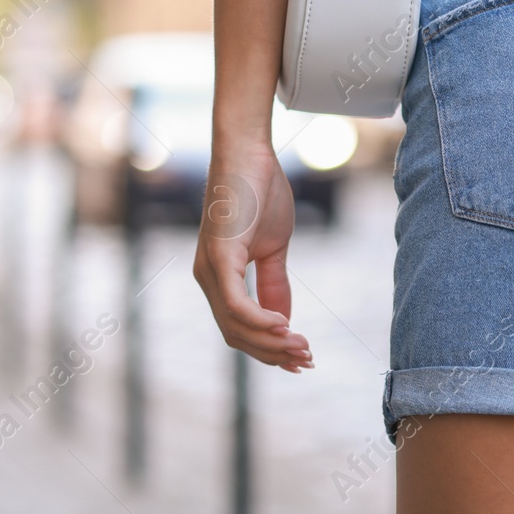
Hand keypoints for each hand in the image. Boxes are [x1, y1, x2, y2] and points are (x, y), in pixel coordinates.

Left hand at [193, 140, 313, 372]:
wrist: (249, 153)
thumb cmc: (260, 192)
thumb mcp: (273, 247)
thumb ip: (274, 283)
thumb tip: (284, 322)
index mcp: (218, 276)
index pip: (238, 327)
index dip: (267, 349)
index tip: (299, 360)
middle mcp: (207, 278)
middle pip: (236, 335)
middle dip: (272, 353)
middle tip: (306, 360)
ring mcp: (209, 269)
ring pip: (235, 325)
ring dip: (270, 342)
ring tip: (302, 347)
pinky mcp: (218, 257)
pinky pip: (235, 304)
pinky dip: (259, 320)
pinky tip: (284, 327)